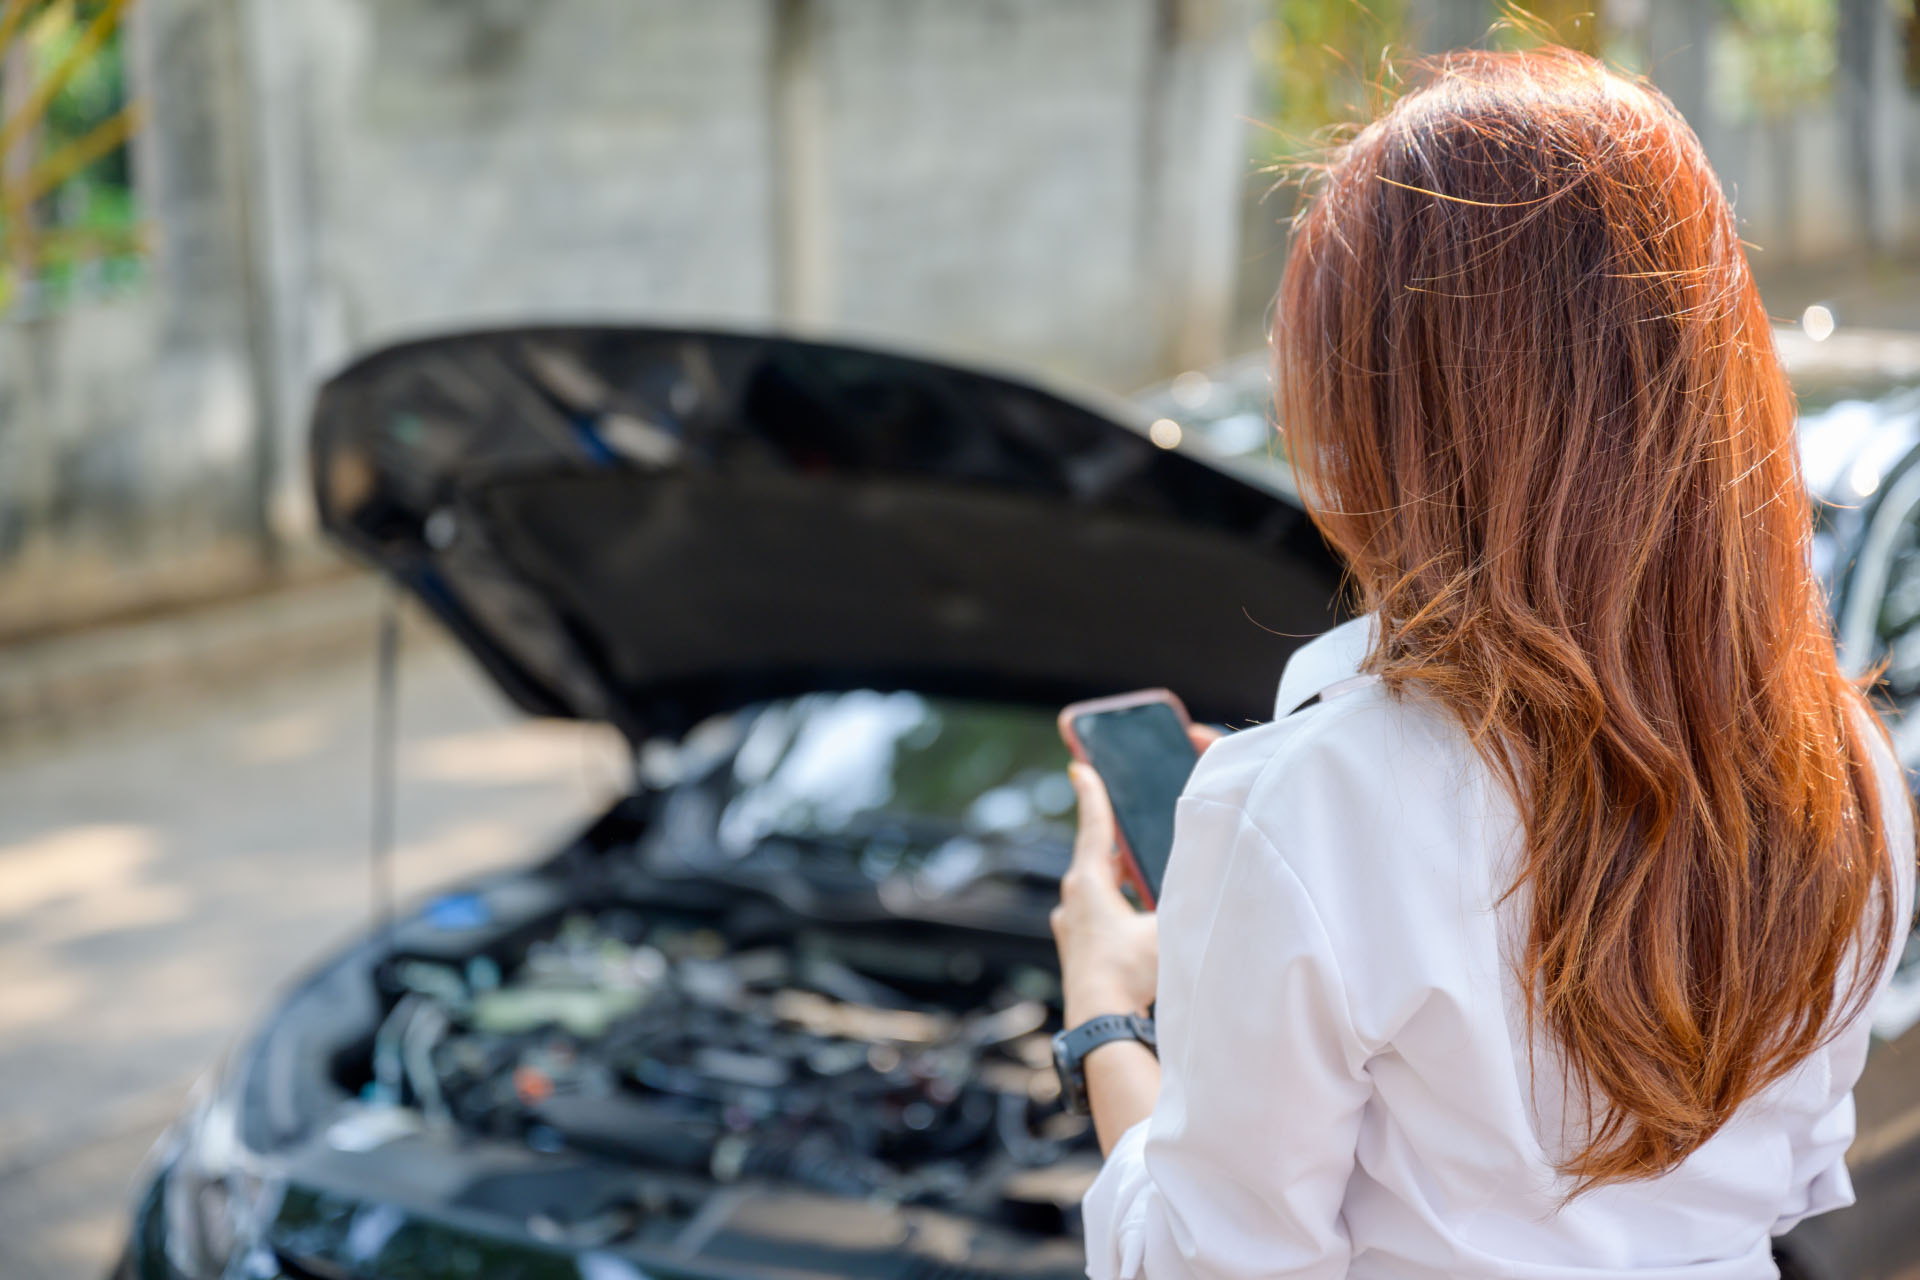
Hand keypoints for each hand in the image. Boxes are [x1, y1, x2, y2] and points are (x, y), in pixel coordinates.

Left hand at [1051, 724, 1218, 1025]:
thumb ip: (1187, 900)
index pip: (1094, 828)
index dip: (1092, 795)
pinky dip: (1115, 907)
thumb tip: (1217, 881)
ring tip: (1138, 872)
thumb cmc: (1130, 974)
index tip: (1080, 766)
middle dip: (1113, 841)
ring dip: (1116, 879)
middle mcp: (1073, 904)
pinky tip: (1135, 919)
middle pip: (1095, 859)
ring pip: (1096, 891)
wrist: (1101, 1027)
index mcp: (1088, 885)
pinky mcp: (1078, 954)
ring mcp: (1072, 931)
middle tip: (1123, 821)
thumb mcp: (1166, 927)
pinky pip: (1097, 917)